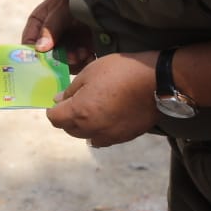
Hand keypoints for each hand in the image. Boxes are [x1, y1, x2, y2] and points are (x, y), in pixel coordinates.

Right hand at [21, 0, 94, 71]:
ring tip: (85, 52)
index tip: (42, 61)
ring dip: (74, 61)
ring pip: (63, 62)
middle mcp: (50, 36)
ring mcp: (65, 44)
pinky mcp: (80, 50)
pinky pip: (78, 64)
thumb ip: (51, 26)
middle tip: (73, 58)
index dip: (33, 53)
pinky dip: (84, 63)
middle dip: (60, 59)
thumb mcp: (63, 7)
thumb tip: (39, 48)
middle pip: (48, 56)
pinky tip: (91, 56)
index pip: (29, 41)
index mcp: (39, 23)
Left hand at [46, 52, 160, 146]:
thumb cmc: (120, 71)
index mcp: (79, 112)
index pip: (55, 119)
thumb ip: (72, 89)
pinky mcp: (124, 138)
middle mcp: (92, 129)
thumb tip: (59, 100)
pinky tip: (108, 116)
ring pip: (87, 136)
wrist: (156, 82)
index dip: (54, 109)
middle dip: (68, 118)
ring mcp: (109, 136)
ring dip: (85, 126)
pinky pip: (105, 138)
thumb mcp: (90, 72)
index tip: (59, 101)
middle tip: (76, 101)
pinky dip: (101, 130)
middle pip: (70, 130)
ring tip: (93, 109)